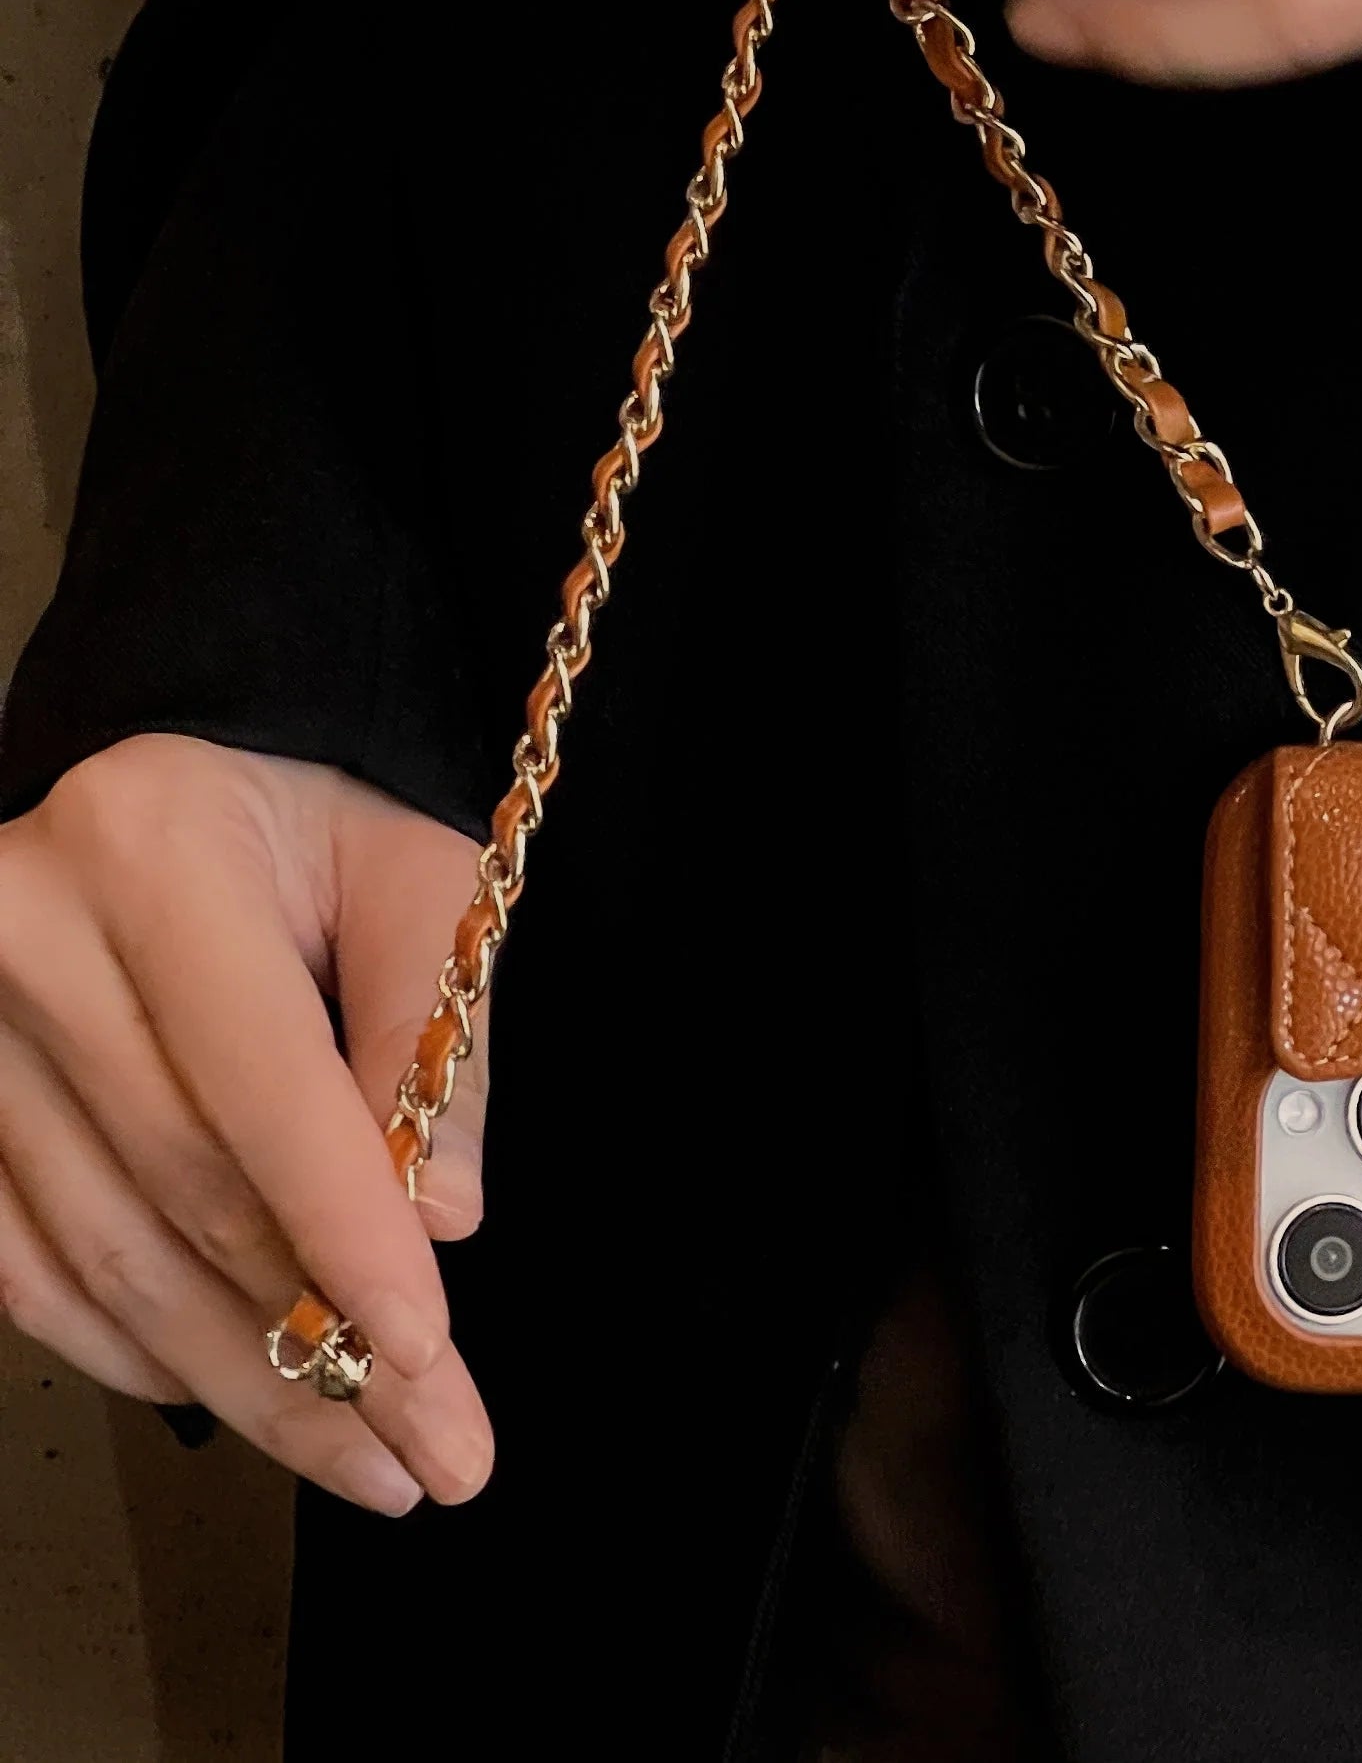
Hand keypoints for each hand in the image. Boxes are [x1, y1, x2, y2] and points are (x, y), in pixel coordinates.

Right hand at [0, 736, 494, 1513]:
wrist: (162, 781)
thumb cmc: (299, 825)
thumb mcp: (407, 869)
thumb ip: (435, 1024)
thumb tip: (446, 1215)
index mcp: (151, 858)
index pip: (261, 1088)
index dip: (347, 1232)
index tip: (427, 1352)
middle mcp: (29, 943)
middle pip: (186, 1196)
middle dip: (320, 1346)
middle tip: (433, 1448)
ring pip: (111, 1258)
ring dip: (241, 1381)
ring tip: (366, 1454)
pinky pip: (30, 1273)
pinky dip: (133, 1351)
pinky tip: (231, 1395)